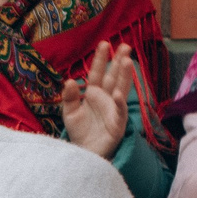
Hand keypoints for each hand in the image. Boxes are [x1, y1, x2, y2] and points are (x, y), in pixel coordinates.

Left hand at [60, 42, 137, 158]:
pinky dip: (119, 103)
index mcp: (94, 94)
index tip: (104, 44)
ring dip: (125, 76)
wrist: (84, 153)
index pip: (97, 73)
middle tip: (125, 45)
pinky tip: (117, 94)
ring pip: (121, 89)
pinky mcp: (117, 124)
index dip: (100, 60)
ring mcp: (114, 110)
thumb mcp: (70, 113)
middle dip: (119, 62)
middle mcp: (106, 99)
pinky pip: (119, 111)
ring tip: (127, 61)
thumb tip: (69, 81)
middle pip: (113, 77)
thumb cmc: (79, 132)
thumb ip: (69, 97)